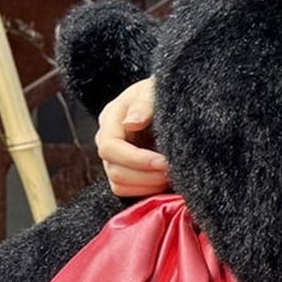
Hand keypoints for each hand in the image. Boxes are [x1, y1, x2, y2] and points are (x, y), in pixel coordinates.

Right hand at [95, 78, 168, 196]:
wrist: (170, 100)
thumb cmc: (162, 92)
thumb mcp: (154, 91)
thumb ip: (144, 104)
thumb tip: (130, 124)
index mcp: (111, 118)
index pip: (110, 148)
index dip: (137, 159)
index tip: (164, 162)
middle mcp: (107, 140)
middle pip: (114, 170)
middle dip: (146, 175)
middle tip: (174, 171)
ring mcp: (114, 158)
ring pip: (120, 184)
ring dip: (148, 185)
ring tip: (173, 176)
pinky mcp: (125, 171)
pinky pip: (128, 190)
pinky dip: (147, 190)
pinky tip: (167, 181)